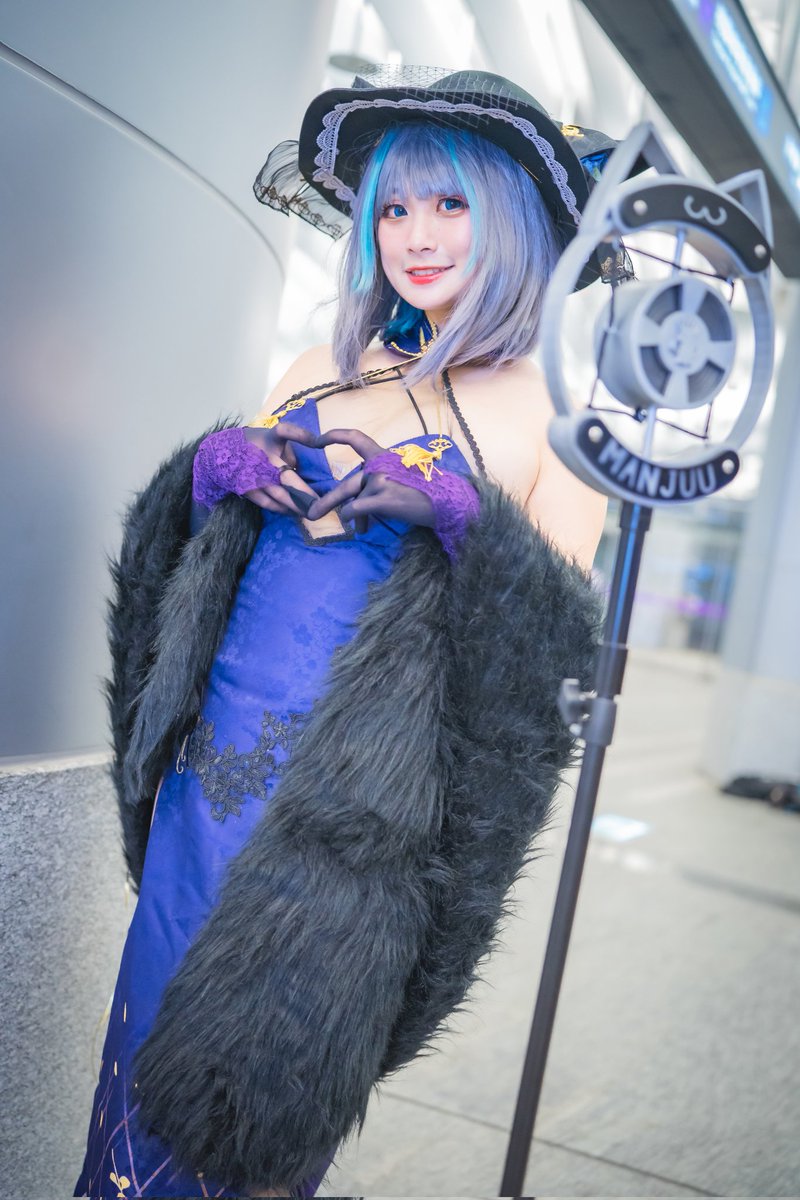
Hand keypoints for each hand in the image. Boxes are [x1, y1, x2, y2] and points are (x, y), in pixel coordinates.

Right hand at [192, 423, 318, 517]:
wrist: (218, 453)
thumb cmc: (254, 443)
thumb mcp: (271, 438)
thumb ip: (289, 451)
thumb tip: (301, 470)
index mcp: (270, 438)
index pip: (286, 432)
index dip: (302, 436)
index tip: (318, 442)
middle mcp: (263, 456)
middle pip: (286, 477)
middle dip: (304, 494)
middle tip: (320, 506)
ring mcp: (254, 475)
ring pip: (279, 495)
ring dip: (297, 507)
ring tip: (311, 513)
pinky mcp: (248, 489)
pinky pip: (268, 503)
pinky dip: (283, 509)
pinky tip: (294, 512)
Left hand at [304, 428, 435, 534]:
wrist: (446, 501)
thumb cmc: (424, 493)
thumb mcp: (399, 482)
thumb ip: (375, 489)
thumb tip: (355, 513)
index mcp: (383, 455)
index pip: (355, 438)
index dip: (333, 436)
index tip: (317, 440)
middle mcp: (379, 464)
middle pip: (346, 483)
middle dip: (327, 499)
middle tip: (310, 511)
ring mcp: (380, 480)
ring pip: (350, 498)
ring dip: (337, 509)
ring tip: (321, 517)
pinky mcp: (382, 498)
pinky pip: (356, 509)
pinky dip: (353, 517)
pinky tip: (359, 526)